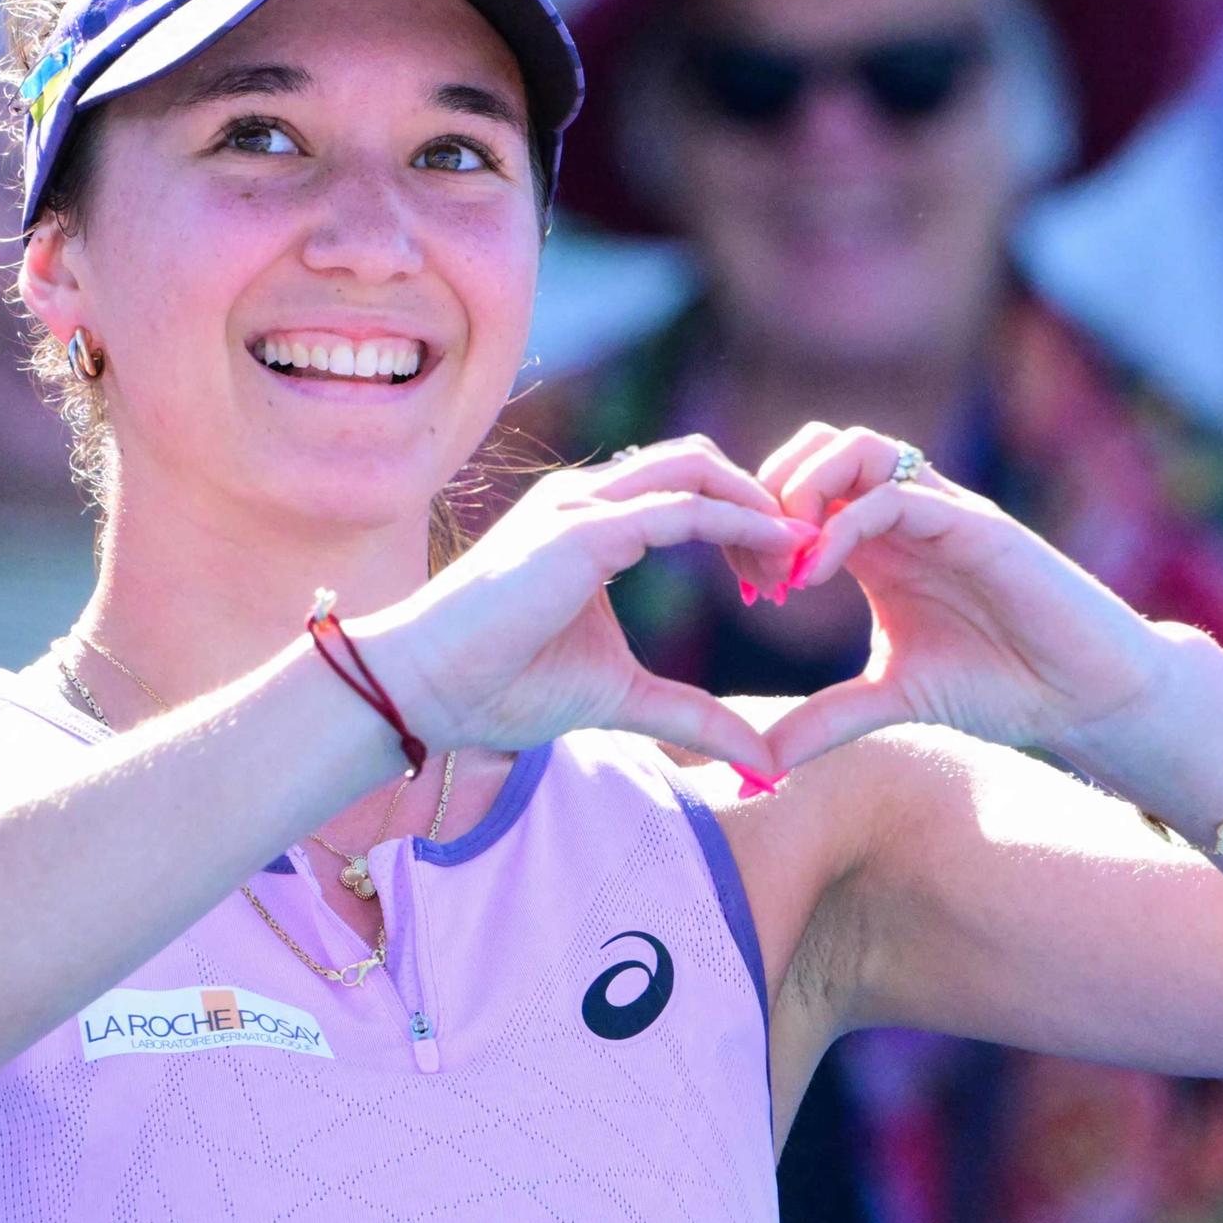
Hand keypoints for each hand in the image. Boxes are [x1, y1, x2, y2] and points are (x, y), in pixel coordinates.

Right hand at [346, 439, 807, 774]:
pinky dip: (740, 521)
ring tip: (798, 557)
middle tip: (800, 565)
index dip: (741, 522)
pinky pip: (683, 507)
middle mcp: (584, 499)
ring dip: (759, 504)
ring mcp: (580, 507)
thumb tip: (762, 759)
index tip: (776, 579)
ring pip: (697, 468)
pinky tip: (777, 553)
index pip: (683, 490)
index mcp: (586, 523)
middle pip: (700, 464)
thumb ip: (692, 714)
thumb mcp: (619, 698)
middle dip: (760, 503)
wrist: (421, 690)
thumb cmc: (498, 689)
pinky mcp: (583, 532)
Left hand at [739, 423, 1184, 776]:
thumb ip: (823, 720)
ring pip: (858, 448)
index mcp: (880, 543)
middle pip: (819, 446)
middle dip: (770, 493)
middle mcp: (909, 514)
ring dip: (804, 491)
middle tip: (758, 567)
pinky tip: (815, 575)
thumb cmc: (1002, 686)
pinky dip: (844, 524)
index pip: (801, 488)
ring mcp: (945, 512)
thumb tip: (753, 769)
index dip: (758, 523)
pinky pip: (899, 495)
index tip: (744, 588)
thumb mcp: (891, 701)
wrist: (1088, 695)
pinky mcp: (979, 526)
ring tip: (786, 564)